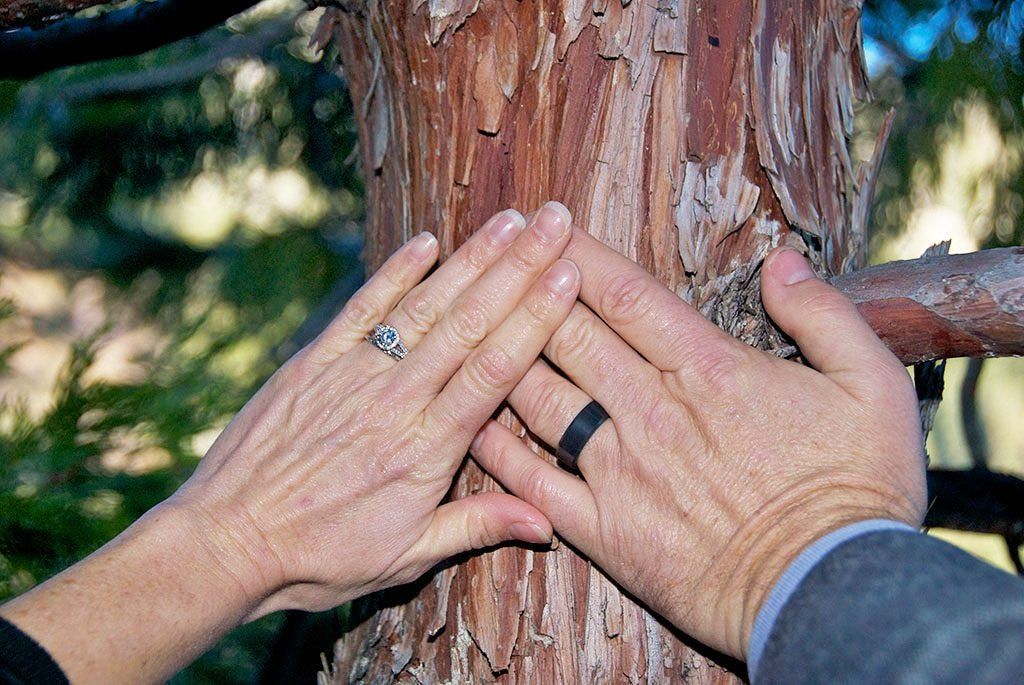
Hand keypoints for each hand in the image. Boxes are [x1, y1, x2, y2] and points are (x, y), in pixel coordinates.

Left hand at [168, 202, 578, 617]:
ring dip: (469, 260)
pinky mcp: (313, 363)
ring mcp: (352, 376)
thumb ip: (477, 527)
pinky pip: (361, 309)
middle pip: (468, 324)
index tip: (570, 276)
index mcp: (425, 450)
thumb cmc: (320, 557)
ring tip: (510, 221)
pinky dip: (393, 273)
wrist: (228, 543)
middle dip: (518, 268)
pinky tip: (426, 241)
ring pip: (422, 307)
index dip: (535, 318)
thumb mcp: (406, 557)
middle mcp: (394, 402)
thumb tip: (548, 523)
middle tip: (555, 222)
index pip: (494, 370)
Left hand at [470, 231, 926, 658]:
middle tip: (494, 253)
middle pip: (571, 335)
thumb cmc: (857, 491)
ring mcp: (620, 471)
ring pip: (541, 397)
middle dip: (528, 287)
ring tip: (470, 320)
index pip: (626, 297)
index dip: (580, 254)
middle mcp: (652, 410)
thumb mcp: (872, 387)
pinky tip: (472, 421)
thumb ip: (824, 315)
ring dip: (503, 353)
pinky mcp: (605, 529)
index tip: (546, 223)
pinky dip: (498, 451)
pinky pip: (534, 482)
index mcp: (709, 370)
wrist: (829, 593)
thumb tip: (781, 263)